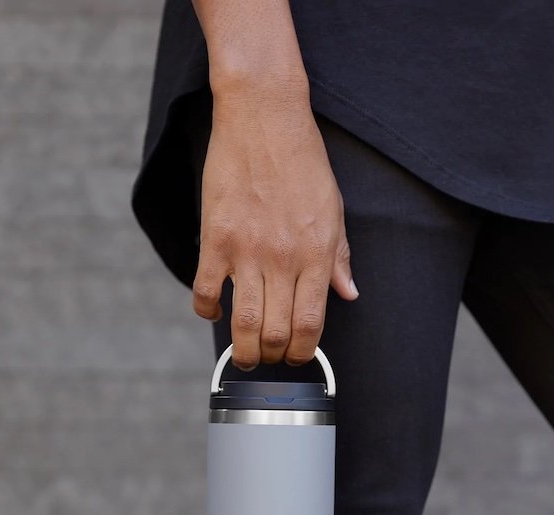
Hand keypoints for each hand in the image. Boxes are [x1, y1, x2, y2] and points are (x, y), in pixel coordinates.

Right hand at [192, 86, 358, 369]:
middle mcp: (283, 258)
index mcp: (315, 254)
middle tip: (269, 357)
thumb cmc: (302, 162)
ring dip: (243, 349)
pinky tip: (214, 311)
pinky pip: (205, 290)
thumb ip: (339, 257)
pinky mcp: (216, 239)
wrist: (264, 118)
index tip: (298, 356)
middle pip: (277, 332)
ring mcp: (246, 251)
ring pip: (243, 323)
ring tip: (244, 354)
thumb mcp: (333, 210)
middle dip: (274, 356)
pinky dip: (207, 311)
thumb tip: (348, 293)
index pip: (311, 323)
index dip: (304, 351)